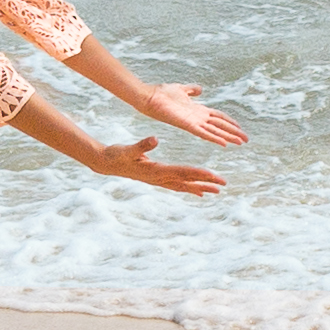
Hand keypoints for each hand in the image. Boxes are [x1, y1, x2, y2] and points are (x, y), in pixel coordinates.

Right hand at [90, 134, 228, 195]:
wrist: (106, 164)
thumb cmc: (117, 155)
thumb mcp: (128, 149)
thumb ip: (142, 145)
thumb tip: (154, 139)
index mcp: (155, 170)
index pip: (181, 172)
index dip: (197, 173)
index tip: (212, 175)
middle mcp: (159, 178)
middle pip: (186, 181)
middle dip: (205, 183)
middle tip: (222, 185)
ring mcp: (157, 180)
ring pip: (183, 185)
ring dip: (200, 187)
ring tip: (216, 190)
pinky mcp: (156, 179)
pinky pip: (176, 185)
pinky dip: (188, 187)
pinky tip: (198, 191)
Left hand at [127, 78, 249, 148]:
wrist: (149, 97)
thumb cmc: (162, 93)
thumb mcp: (181, 89)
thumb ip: (191, 90)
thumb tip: (200, 90)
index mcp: (198, 110)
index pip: (218, 117)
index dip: (230, 122)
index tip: (240, 128)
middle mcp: (197, 118)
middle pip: (220, 126)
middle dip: (233, 132)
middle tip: (246, 140)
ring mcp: (193, 122)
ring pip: (215, 131)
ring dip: (228, 137)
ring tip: (240, 143)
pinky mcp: (187, 125)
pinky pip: (203, 133)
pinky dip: (214, 138)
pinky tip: (225, 144)